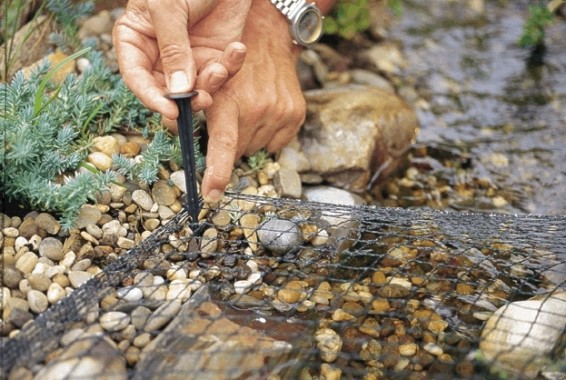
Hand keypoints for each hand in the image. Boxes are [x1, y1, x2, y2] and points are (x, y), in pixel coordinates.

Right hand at [112, 0, 250, 128]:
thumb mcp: (169, 8)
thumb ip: (172, 49)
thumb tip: (178, 92)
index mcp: (137, 38)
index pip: (136, 77)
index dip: (151, 97)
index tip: (171, 110)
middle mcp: (161, 54)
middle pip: (167, 92)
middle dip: (186, 99)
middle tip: (203, 97)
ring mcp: (190, 57)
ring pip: (197, 89)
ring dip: (211, 86)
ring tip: (220, 67)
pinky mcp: (217, 55)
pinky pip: (223, 75)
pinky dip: (231, 67)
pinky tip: (236, 48)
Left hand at [201, 1, 306, 202]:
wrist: (267, 34)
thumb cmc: (228, 56)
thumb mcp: (203, 75)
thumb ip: (192, 107)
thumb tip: (176, 131)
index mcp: (230, 99)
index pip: (224, 144)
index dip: (217, 173)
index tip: (210, 195)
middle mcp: (258, 108)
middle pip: (237, 151)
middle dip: (227, 142)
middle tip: (228, 119)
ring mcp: (279, 112)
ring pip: (255, 148)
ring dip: (247, 137)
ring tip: (246, 110)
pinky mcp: (295, 114)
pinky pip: (275, 144)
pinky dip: (265, 135)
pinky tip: (262, 113)